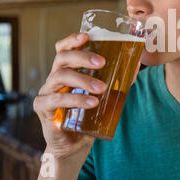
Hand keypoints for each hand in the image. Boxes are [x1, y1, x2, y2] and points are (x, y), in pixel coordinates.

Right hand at [33, 32, 106, 159]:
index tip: (86, 36)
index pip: (64, 49)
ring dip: (83, 80)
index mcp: (66, 70)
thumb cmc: (88, 114)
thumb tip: (136, 65)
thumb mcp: (104, 95)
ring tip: (101, 88)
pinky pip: (55, 100)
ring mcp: (46, 92)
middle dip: (83, 57)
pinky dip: (74, 100)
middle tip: (102, 63)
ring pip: (60, 77)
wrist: (74, 143)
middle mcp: (54, 78)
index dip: (72, 40)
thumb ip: (117, 80)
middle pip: (62, 58)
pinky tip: (90, 103)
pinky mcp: (42, 108)